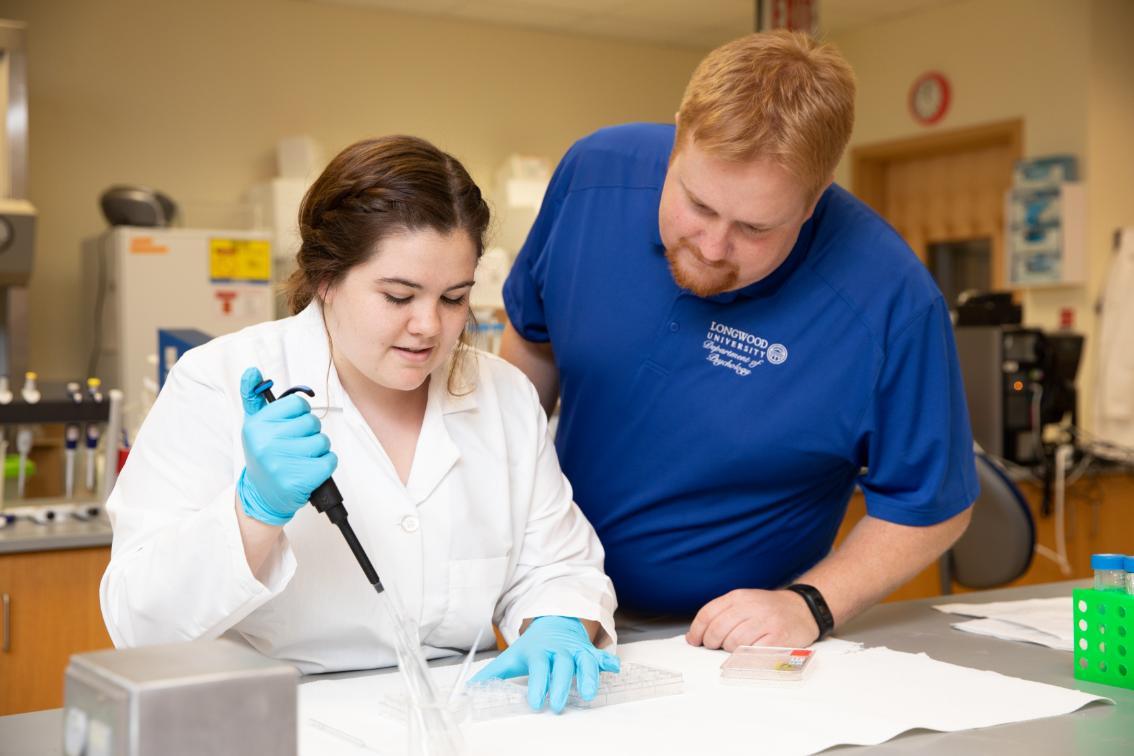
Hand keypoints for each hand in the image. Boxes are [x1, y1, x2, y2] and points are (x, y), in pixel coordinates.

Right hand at [237, 367, 337, 525]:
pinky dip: (325, 465)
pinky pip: (330, 460)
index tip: (290, 427)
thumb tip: (252, 370)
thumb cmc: (264, 455)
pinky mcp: (299, 480)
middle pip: (312, 422)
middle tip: (295, 447)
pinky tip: (310, 470)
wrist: (262, 495)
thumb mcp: (254, 425)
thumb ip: (253, 396)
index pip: (298, 404)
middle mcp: (266, 442)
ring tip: (301, 459)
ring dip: (318, 450)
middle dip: (309, 433)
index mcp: (257, 425)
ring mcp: (282, 462)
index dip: (299, 415)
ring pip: (322, 441)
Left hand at [468, 616, 619, 712]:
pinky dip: (608, 661)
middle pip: (562, 666)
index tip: (536, 703)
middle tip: (558, 705)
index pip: (539, 668)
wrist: (554, 622)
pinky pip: (601, 655)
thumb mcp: (513, 656)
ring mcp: (576, 650)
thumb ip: (494, 673)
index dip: (538, 684)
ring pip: (585, 660)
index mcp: (540, 652)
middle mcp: (559, 650)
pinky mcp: (589, 651)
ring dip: (588, 675)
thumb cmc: (533, 646)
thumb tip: (469, 688)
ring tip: (588, 693)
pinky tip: (615, 669)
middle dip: (561, 685)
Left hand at [686, 588, 819, 650]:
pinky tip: (750, 653)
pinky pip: (754, 652)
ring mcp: (765, 621)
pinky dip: (747, 657)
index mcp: (738, 597)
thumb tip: (698, 634)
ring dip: (730, 650)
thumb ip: (723, 614)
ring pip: (734, 642)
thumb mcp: (744, 602)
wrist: (803, 609)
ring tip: (736, 648)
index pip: (708, 613)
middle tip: (714, 646)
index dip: (697, 630)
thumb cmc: (769, 609)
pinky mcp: (778, 637)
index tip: (694, 641)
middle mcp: (750, 606)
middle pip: (718, 629)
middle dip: (711, 642)